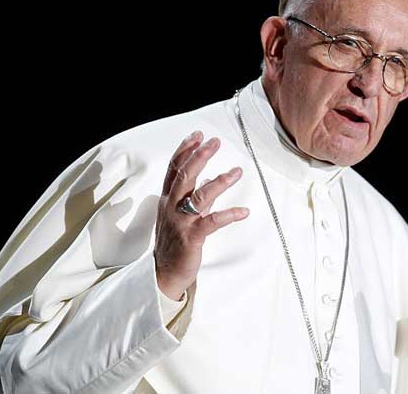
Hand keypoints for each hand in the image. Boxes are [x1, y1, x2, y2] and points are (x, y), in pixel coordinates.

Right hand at [154, 131, 248, 299]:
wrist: (163, 273)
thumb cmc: (173, 242)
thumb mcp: (178, 215)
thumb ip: (193, 196)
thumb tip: (209, 179)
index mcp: (168, 199)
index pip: (174, 169)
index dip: (185, 150)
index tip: (198, 136)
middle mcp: (172, 207)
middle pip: (185, 175)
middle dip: (200, 156)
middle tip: (215, 142)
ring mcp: (181, 222)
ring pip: (199, 196)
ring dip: (220, 182)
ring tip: (237, 171)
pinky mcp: (192, 237)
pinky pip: (212, 223)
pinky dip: (229, 215)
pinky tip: (244, 211)